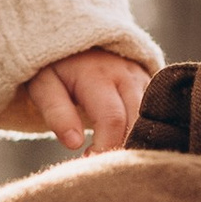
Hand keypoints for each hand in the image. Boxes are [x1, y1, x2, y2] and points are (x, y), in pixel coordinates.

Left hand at [21, 50, 152, 158]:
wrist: (74, 38)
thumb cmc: (55, 68)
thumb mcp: (44, 86)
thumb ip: (57, 113)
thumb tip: (74, 144)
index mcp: (98, 75)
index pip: (112, 120)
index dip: (104, 148)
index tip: (88, 162)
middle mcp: (126, 75)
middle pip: (136, 123)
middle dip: (121, 148)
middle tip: (102, 163)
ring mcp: (142, 78)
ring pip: (151, 118)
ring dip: (135, 141)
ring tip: (113, 153)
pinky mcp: (150, 83)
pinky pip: (156, 111)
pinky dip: (145, 130)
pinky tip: (128, 142)